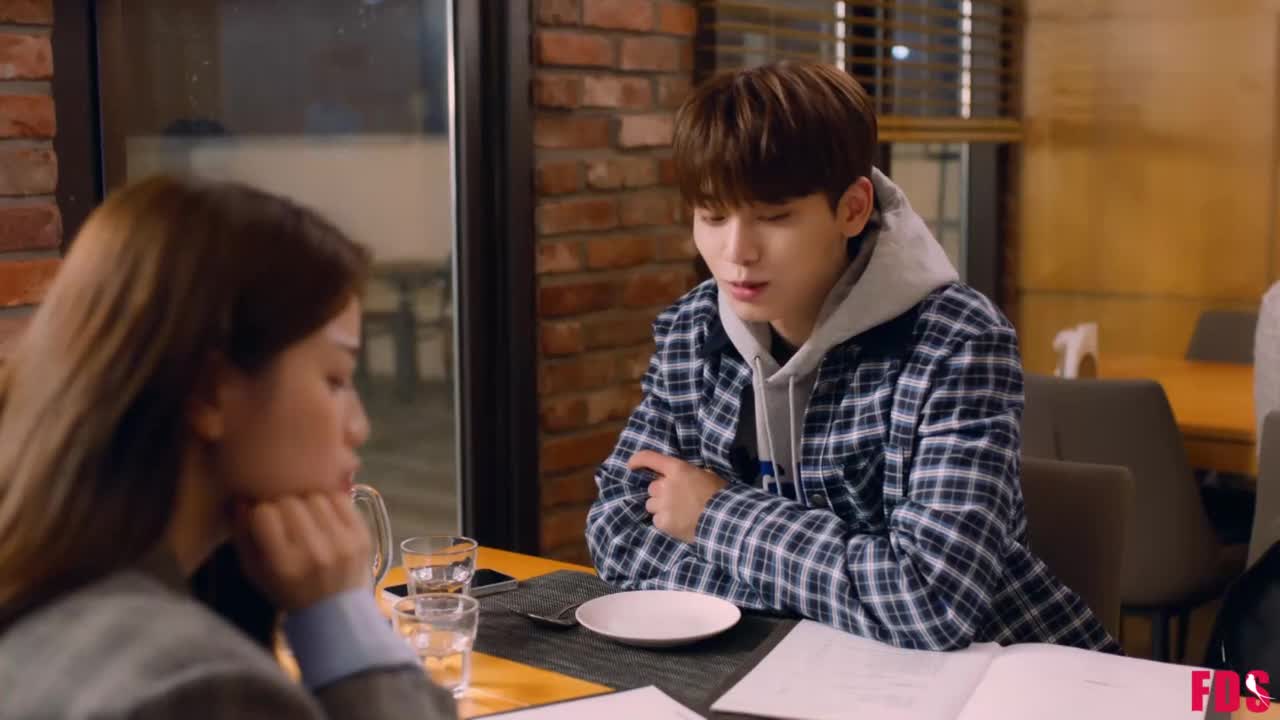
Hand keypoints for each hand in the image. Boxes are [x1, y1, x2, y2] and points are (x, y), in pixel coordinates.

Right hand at [231, 492, 372, 611]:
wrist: (334, 611)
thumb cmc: (288, 590)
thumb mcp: (255, 573)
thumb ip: (243, 537)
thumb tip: (242, 500)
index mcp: (284, 565)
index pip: (265, 514)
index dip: (261, 516)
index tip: (265, 524)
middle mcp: (314, 553)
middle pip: (290, 502)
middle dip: (283, 508)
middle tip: (287, 522)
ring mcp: (342, 543)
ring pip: (315, 497)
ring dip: (307, 505)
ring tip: (307, 521)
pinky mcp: (362, 536)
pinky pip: (340, 499)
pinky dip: (330, 503)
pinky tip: (325, 518)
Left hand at [628, 450, 726, 542]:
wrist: (722, 518)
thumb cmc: (719, 494)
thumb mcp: (706, 474)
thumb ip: (688, 473)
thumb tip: (684, 476)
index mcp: (676, 469)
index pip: (649, 458)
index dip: (637, 460)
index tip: (631, 465)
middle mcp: (664, 485)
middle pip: (652, 487)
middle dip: (660, 493)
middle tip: (676, 500)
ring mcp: (662, 504)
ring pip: (651, 505)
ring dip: (660, 507)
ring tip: (677, 513)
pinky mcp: (662, 522)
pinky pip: (657, 520)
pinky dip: (665, 522)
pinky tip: (678, 524)